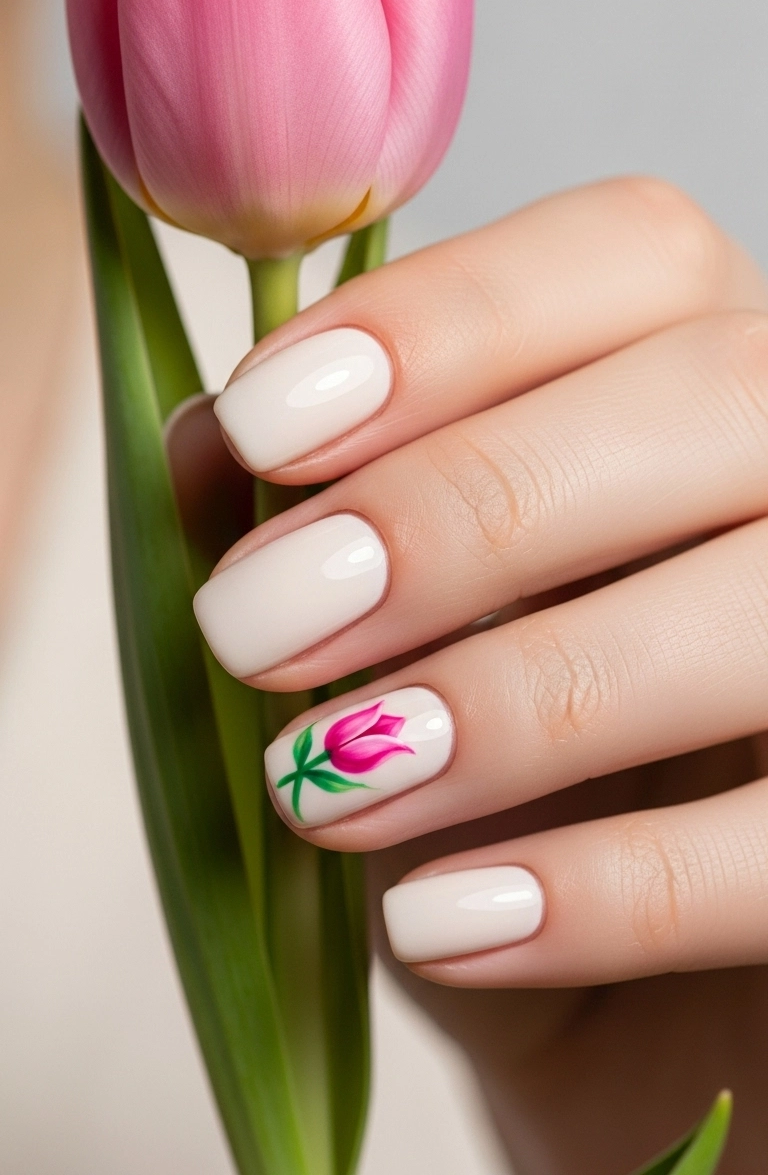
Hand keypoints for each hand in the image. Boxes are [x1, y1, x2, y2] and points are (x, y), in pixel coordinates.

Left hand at [191, 178, 767, 1172]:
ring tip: (328, 784)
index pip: (637, 252)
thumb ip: (312, 533)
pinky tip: (441, 926)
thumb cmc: (506, 800)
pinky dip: (610, 889)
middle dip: (468, 502)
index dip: (451, 318)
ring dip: (524, 693)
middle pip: (720, 391)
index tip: (262, 424)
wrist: (630, 1014)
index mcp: (707, 380)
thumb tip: (198, 442)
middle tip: (262, 620)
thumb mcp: (392, 659)